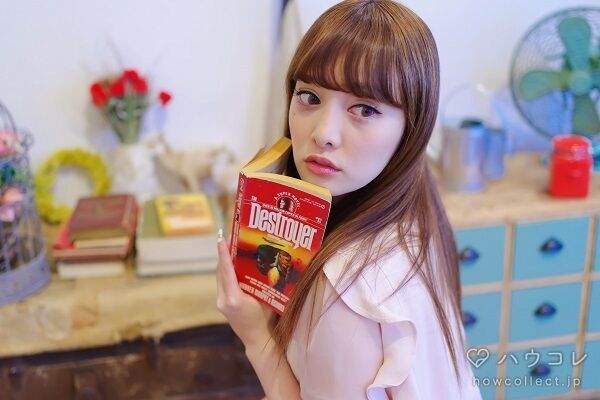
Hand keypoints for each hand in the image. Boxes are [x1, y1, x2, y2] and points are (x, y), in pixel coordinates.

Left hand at [216, 232, 276, 348]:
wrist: (257, 340)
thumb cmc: (266, 321)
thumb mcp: (266, 299)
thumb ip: (263, 283)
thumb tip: (268, 264)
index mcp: (234, 299)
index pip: (227, 272)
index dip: (223, 254)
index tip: (221, 239)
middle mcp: (224, 300)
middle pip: (221, 272)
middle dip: (224, 255)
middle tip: (229, 239)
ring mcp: (221, 303)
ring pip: (220, 277)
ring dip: (224, 263)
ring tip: (230, 248)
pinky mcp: (222, 304)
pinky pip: (222, 284)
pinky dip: (226, 273)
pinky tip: (233, 266)